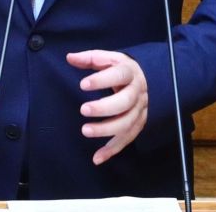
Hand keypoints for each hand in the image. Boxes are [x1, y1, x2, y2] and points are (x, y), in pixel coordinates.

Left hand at [67, 50, 148, 164]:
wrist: (146, 79)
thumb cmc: (121, 69)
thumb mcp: (108, 58)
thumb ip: (89, 58)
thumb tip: (70, 57)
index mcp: (130, 72)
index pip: (120, 75)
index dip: (102, 80)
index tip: (83, 85)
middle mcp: (138, 92)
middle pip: (125, 102)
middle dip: (104, 108)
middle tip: (83, 109)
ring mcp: (140, 110)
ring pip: (127, 123)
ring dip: (106, 130)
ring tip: (85, 130)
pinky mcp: (138, 124)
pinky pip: (127, 139)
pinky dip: (113, 150)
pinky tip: (97, 158)